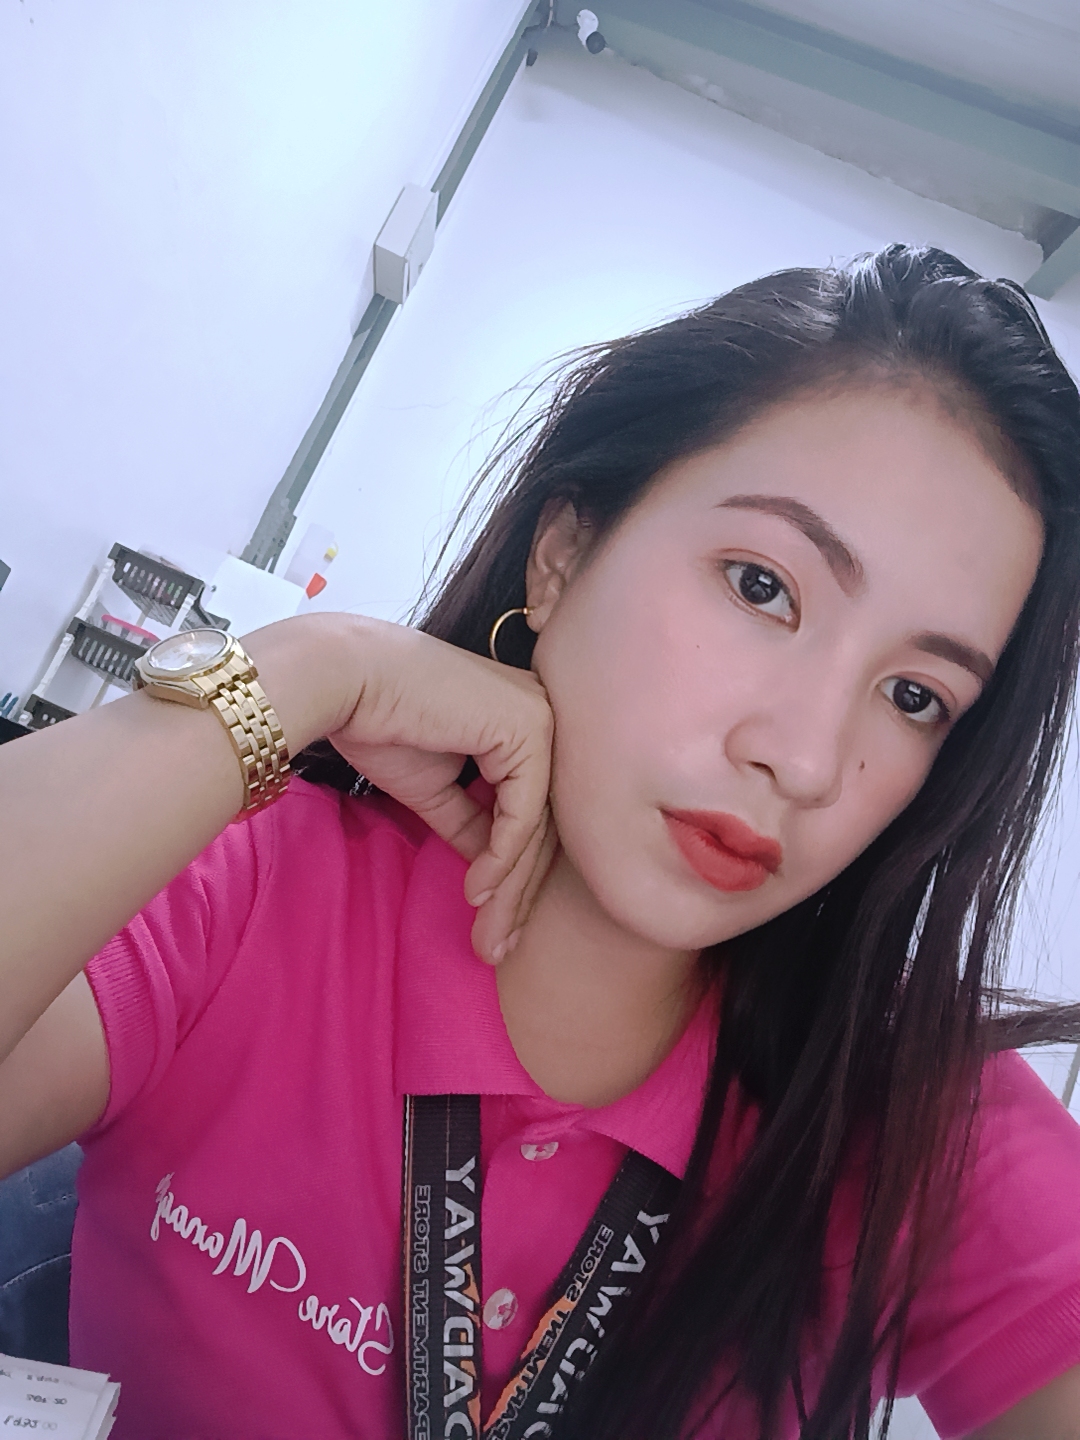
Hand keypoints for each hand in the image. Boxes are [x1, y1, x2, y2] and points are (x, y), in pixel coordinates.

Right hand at [327, 618, 556, 962]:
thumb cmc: (378, 722)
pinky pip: (524, 812)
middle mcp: (543, 715)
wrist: (342, 680)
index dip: (514, 875)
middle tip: (496, 949)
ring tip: (490, 939)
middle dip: (517, 894)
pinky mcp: (529, 728)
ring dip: (510, 889)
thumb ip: (471, 822)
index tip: (494, 927)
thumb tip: (492, 871)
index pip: (531, 811)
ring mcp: (541, 719)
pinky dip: (503, 858)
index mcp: (524, 722)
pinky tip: (477, 892)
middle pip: (541, 822)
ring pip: (536, 825)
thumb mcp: (435, 787)